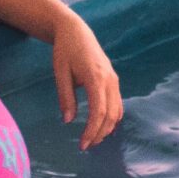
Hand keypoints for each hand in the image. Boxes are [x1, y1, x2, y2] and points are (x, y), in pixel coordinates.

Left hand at [51, 11, 122, 148]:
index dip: (92, 131)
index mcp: (96, 77)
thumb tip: (68, 121)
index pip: (99, 111)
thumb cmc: (65, 51)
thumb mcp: (60, 73)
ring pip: (117, 111)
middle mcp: (109, 79)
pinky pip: (117, 103)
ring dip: (107, 128)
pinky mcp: (113, 80)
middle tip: (85, 146)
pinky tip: (102, 126)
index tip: (82, 145)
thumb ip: (66, 97)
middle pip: (110, 115)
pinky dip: (112, 117)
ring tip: (92, 139)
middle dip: (99, 133)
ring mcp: (114, 79)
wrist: (76, 31)